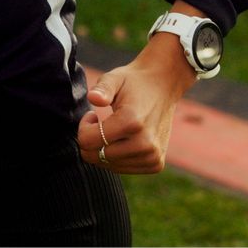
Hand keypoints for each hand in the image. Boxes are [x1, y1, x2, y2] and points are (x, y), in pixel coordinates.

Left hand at [76, 39, 196, 174]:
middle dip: (91, 139)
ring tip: (114, 130)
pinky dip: (116, 157)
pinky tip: (123, 140)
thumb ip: (102, 88)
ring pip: (108, 165)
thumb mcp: (115, 78)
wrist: (164, 86)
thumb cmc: (134, 83)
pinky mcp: (156, 164)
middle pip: (96, 156)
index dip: (83, 127)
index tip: (92, 115)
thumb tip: (93, 98)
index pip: (87, 141)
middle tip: (101, 122)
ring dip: (104, 149)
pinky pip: (122, 169)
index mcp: (132, 122)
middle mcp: (145, 144)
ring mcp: (152, 156)